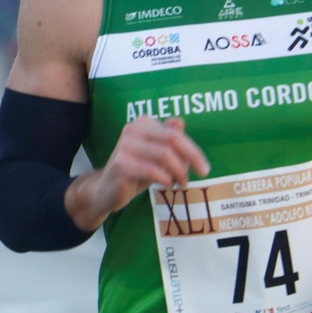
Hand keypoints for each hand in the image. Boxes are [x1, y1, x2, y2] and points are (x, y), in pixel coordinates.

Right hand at [90, 117, 210, 217]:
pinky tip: (166, 186)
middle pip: (172, 139)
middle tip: (202, 175)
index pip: (175, 133)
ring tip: (181, 184)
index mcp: (142, 123)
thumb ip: (168, 140)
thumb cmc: (137, 172)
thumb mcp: (157, 156)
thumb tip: (179, 122)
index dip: (193, 150)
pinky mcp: (121, 164)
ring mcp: (124, 146)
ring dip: (179, 173)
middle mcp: (132, 129)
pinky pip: (153, 171)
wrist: (107, 190)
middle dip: (192, 158)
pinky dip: (166, 180)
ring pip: (165, 155)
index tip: (204, 168)